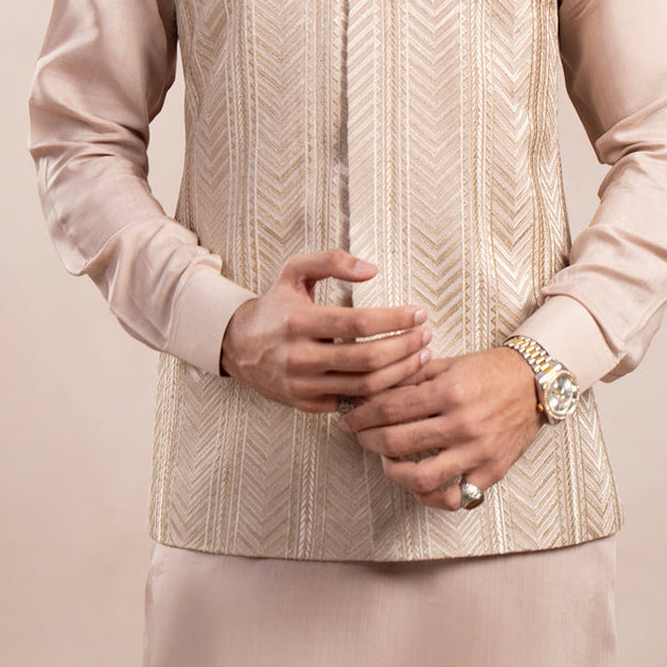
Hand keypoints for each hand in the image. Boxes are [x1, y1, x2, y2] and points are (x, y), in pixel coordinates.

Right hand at [220, 250, 431, 413]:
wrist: (238, 346)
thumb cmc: (276, 305)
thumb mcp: (295, 271)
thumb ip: (332, 260)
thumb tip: (371, 270)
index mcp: (299, 322)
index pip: (359, 323)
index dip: (395, 319)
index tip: (419, 312)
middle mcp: (299, 357)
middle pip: (367, 359)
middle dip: (406, 348)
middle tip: (427, 335)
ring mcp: (303, 386)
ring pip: (364, 386)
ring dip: (401, 372)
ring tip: (422, 355)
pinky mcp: (307, 406)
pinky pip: (353, 404)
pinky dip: (382, 394)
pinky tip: (402, 378)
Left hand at [337, 347, 542, 509]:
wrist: (534, 383)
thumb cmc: (489, 370)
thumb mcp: (449, 364)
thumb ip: (412, 378)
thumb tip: (373, 392)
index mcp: (449, 391)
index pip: (391, 408)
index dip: (362, 415)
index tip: (348, 418)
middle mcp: (462, 424)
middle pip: (398, 442)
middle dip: (369, 440)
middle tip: (359, 436)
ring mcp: (477, 452)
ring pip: (421, 477)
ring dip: (393, 472)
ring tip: (386, 460)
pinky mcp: (491, 472)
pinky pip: (454, 497)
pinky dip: (430, 495)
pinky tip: (418, 484)